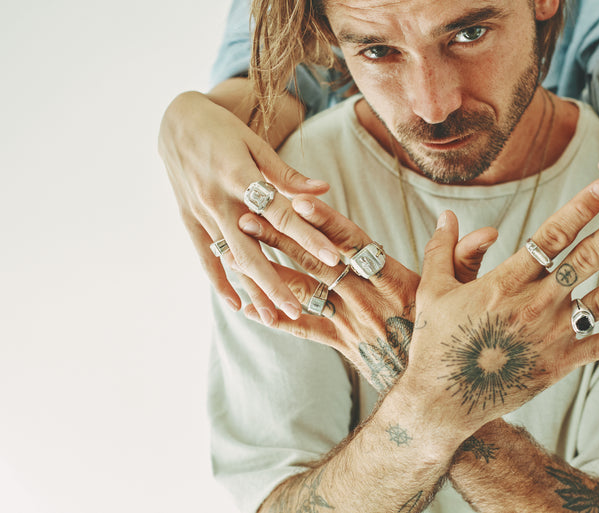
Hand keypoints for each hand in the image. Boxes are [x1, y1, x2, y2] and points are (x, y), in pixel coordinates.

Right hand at [158, 86, 340, 318]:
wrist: (175, 121)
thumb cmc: (224, 130)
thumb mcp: (256, 144)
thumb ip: (287, 174)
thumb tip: (324, 189)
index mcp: (239, 176)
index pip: (280, 213)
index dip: (307, 236)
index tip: (332, 257)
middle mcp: (218, 199)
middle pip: (251, 250)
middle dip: (275, 283)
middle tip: (298, 310)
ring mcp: (201, 212)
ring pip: (230, 259)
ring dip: (251, 290)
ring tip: (272, 317)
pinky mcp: (188, 219)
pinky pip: (205, 257)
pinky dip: (220, 281)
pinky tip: (236, 304)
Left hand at [238, 195, 497, 391]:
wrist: (437, 394)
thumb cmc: (451, 336)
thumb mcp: (461, 295)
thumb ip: (462, 257)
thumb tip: (470, 224)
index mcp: (391, 281)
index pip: (352, 244)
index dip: (323, 221)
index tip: (294, 199)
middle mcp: (364, 300)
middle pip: (313, 262)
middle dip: (277, 236)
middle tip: (242, 211)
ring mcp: (347, 324)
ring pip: (299, 291)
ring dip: (264, 269)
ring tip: (229, 249)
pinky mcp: (338, 343)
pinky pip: (300, 329)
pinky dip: (272, 317)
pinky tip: (245, 305)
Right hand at [401, 180, 598, 435]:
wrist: (443, 399)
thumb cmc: (435, 341)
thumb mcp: (432, 290)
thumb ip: (443, 249)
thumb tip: (445, 215)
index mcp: (505, 281)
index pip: (551, 236)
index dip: (581, 209)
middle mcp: (534, 304)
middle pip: (587, 260)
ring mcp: (550, 335)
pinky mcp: (558, 364)